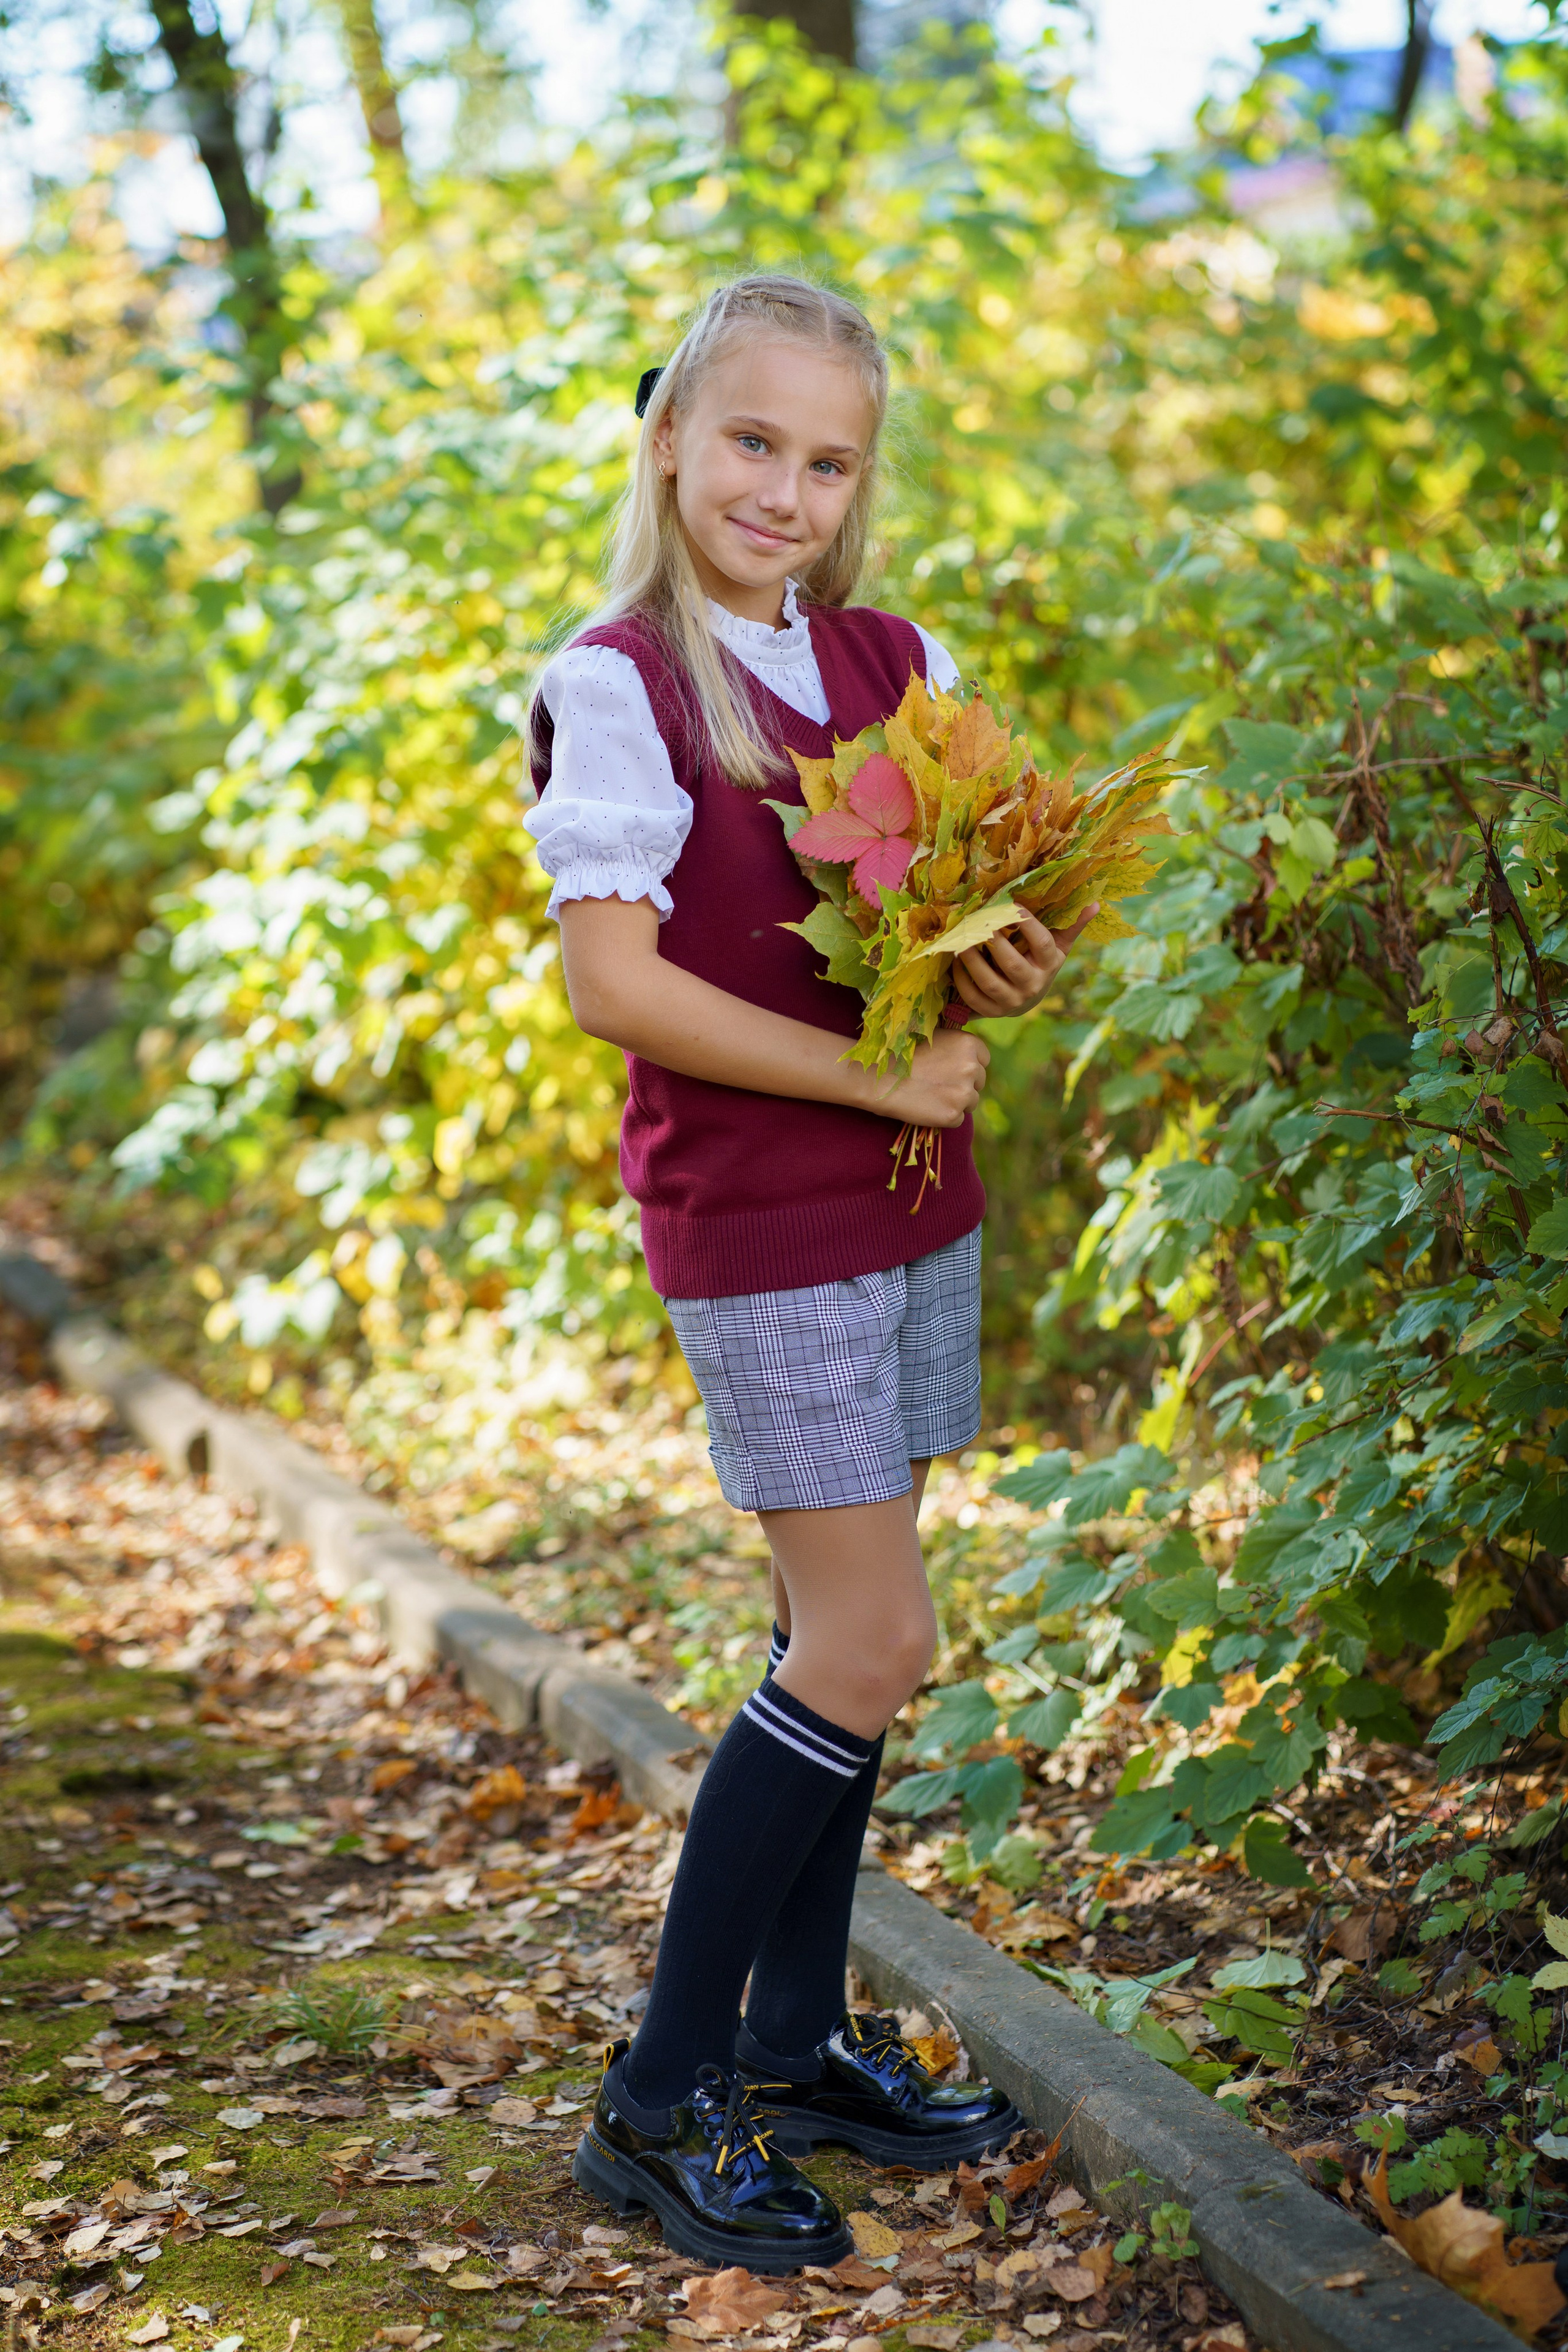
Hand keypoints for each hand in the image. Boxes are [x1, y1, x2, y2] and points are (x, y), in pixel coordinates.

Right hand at [865, 1028, 989, 1128]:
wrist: (877, 1077)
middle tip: (938, 1085)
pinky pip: (957, 1119)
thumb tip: (969, 1059)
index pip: (984, 1060)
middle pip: (979, 1082)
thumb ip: (956, 1048)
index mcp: (969, 1044)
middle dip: (964, 1085)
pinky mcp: (953, 1115)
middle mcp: (972, 1067)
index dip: (969, 1066)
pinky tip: (926, 1107)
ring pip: (971, 1102)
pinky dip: (945, 1117)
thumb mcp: (934, 1038)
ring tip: (930, 1096)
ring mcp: (964, 1093)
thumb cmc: (901, 1054)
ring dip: (956, 1102)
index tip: (953, 1070)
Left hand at [951, 903, 1100, 1017]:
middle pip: (1012, 965)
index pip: (1042, 943)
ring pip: (989, 982)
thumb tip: (1095, 904)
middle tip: (978, 922)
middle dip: (994, 943)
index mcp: (1049, 965)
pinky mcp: (992, 1012)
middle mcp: (1032, 986)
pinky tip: (955, 961)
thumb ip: (1072, 926)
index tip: (1012, 906)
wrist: (1027, 1000)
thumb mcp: (1058, 946)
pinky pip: (973, 998)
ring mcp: (1011, 1002)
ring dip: (972, 961)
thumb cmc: (1040, 962)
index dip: (1028, 924)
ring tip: (960, 941)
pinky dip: (961, 980)